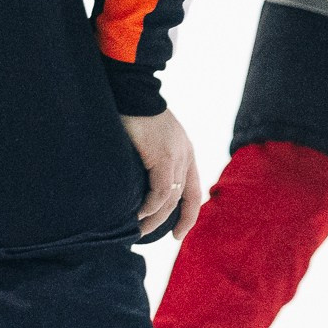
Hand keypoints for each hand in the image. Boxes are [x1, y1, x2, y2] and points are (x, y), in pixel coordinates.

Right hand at [122, 110, 203, 239]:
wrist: (133, 91)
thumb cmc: (137, 113)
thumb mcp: (152, 140)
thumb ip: (152, 160)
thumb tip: (139, 183)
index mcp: (185, 153)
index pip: (193, 191)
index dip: (188, 214)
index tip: (179, 233)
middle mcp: (186, 156)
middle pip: (185, 198)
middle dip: (172, 221)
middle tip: (154, 236)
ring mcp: (177, 157)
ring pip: (171, 198)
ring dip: (155, 218)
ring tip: (140, 230)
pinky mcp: (163, 157)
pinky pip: (160, 191)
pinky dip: (151, 206)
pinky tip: (139, 214)